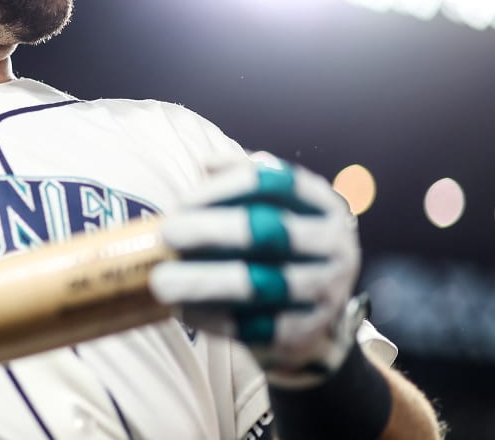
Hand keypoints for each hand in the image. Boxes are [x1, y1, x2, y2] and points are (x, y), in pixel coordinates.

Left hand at [150, 155, 365, 386]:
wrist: (315, 316)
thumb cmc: (279, 248)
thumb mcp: (275, 207)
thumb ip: (243, 178)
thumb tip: (208, 163)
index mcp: (323, 204)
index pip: (277, 183)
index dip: (227, 188)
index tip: (183, 201)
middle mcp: (333, 245)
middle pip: (270, 231)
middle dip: (212, 230)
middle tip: (167, 233)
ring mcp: (325, 290)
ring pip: (261, 283)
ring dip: (205, 280)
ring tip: (161, 281)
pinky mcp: (307, 331)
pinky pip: (258, 326)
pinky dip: (215, 317)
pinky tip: (183, 310)